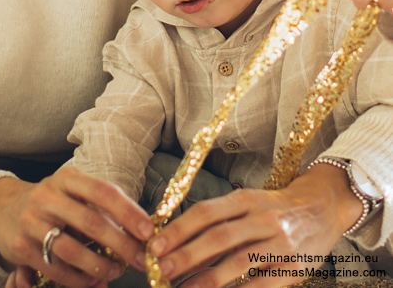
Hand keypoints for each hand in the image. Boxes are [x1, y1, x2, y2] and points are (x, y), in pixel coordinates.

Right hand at [0, 166, 152, 287]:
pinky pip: (56, 269)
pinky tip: (93, 280)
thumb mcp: (71, 191)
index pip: (102, 191)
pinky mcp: (20, 247)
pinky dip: (79, 280)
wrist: (2, 209)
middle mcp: (46, 195)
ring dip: (100, 266)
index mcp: (66, 178)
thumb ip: (100, 206)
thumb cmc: (51, 202)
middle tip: (140, 259)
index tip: (148, 231)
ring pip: (72, 250)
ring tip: (114, 272)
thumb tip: (139, 232)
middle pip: (90, 222)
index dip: (127, 212)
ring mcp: (31, 221)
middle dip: (121, 244)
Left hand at [147, 163, 363, 287]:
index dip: (179, 229)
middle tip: (162, 268)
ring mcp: (280, 243)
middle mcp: (262, 218)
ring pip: (237, 262)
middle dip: (186, 255)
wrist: (321, 208)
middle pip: (218, 237)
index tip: (155, 244)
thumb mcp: (247, 203)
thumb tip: (179, 239)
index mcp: (244, 199)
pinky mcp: (295, 267)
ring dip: (207, 279)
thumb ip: (219, 219)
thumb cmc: (273, 208)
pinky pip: (263, 284)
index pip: (205, 212)